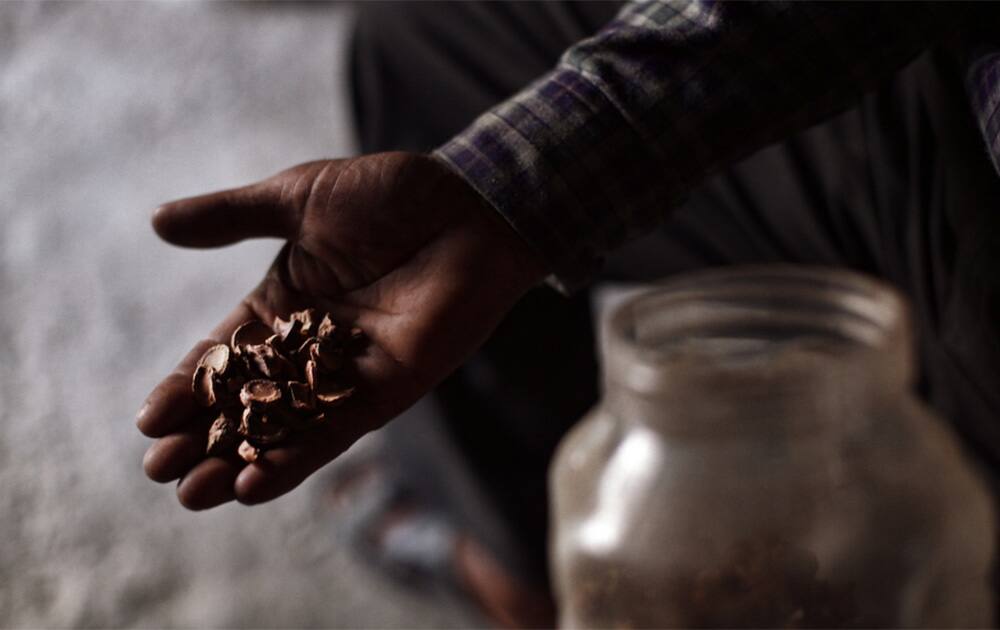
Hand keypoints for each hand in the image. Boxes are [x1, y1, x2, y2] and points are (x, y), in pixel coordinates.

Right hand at [136, 152, 544, 508]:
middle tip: (159, 471)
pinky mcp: (390, 388)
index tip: (148, 422)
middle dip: (205, 438)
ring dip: (242, 462)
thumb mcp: (297, 199)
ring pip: (288, 428)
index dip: (186, 388)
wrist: (467, 205)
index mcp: (283, 303)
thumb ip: (231, 217)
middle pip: (249, 402)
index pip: (224, 356)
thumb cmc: (390, 194)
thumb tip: (155, 222)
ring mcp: (350, 372)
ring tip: (193, 495)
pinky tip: (255, 486)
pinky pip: (338, 430)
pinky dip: (298, 459)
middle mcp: (311, 345)